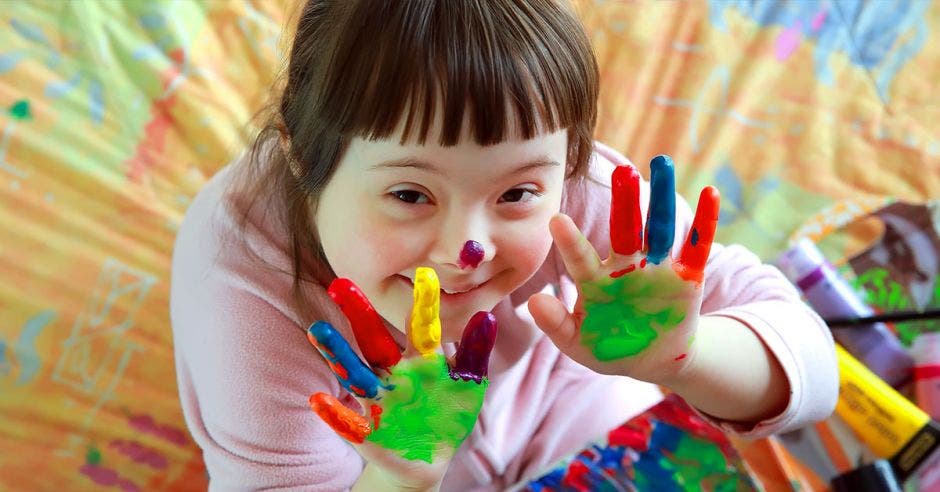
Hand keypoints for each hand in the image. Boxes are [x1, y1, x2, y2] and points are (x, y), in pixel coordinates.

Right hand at [306, 267, 497, 487]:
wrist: (429, 458)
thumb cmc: (447, 414)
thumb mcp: (468, 384)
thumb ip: (475, 353)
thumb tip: (486, 316)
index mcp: (420, 360)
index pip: (420, 327)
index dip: (423, 303)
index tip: (424, 273)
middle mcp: (394, 373)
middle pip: (374, 340)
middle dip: (359, 314)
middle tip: (340, 283)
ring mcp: (379, 400)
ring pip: (356, 373)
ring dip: (337, 353)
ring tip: (318, 329)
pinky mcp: (367, 432)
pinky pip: (348, 423)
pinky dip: (334, 414)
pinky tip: (318, 401)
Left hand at [528, 155, 719, 384]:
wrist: (652, 361)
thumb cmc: (609, 348)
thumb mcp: (579, 344)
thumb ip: (556, 325)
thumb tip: (534, 302)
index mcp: (596, 280)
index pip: (581, 258)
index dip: (570, 242)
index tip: (555, 220)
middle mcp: (626, 266)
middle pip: (624, 228)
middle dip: (624, 201)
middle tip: (621, 172)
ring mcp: (657, 268)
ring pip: (659, 227)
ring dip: (661, 198)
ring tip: (661, 163)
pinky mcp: (687, 276)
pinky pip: (697, 245)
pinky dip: (706, 221)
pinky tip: (711, 193)